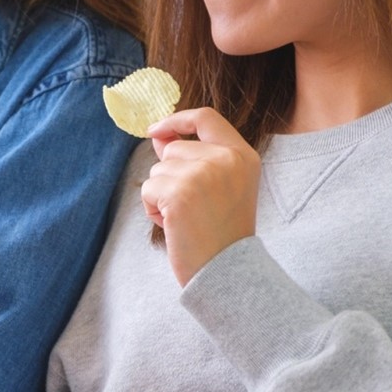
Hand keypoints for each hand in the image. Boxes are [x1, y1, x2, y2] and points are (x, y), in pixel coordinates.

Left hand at [143, 108, 260, 285]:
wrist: (228, 273)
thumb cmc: (222, 235)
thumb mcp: (218, 189)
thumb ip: (192, 158)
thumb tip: (159, 136)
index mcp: (243, 155)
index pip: (206, 118)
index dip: (177, 120)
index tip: (156, 130)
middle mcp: (226, 159)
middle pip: (174, 148)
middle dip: (169, 176)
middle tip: (190, 208)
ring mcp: (204, 173)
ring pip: (158, 170)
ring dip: (161, 195)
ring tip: (186, 219)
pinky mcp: (180, 192)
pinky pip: (148, 189)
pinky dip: (153, 209)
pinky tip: (175, 226)